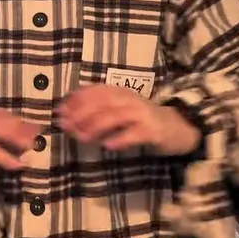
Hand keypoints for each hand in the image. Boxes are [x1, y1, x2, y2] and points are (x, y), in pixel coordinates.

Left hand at [56, 84, 201, 156]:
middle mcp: (130, 99)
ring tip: (81, 137)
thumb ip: (97, 111)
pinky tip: (109, 146)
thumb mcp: (119, 110)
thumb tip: (67, 115)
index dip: (76, 99)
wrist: (178, 127)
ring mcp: (142, 114)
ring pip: (116, 116)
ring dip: (96, 125)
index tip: (60, 111)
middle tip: (65, 125)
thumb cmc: (142, 120)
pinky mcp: (153, 130)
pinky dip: (121, 138)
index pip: (95, 91)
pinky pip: (135, 133)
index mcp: (120, 93)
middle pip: (103, 102)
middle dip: (81, 113)